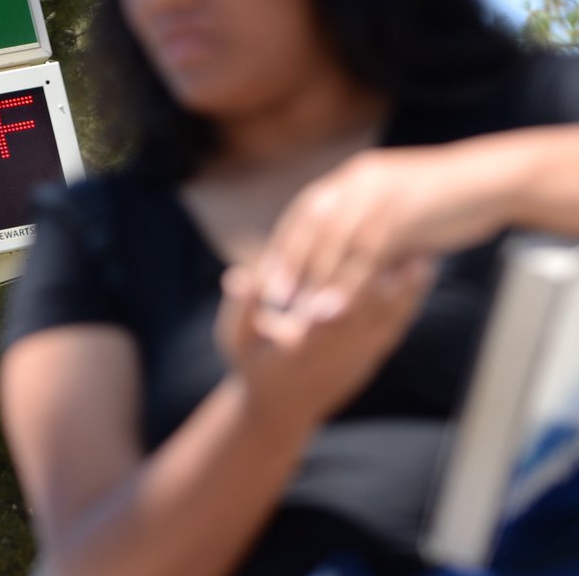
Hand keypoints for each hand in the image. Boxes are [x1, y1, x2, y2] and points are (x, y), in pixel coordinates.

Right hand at [216, 257, 434, 429]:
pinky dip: (410, 303)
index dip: (352, 288)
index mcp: (304, 348)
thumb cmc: (254, 366)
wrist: (278, 411)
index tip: (367, 258)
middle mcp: (337, 355)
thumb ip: (243, 306)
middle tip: (406, 249)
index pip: (332, 316)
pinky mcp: (370, 359)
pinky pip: (395, 328)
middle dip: (389, 282)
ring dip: (409, 292)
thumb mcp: (236, 338)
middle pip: (370, 316)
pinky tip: (421, 275)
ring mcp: (357, 360)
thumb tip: (239, 275)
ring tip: (425, 258)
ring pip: (390, 323)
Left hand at [256, 145, 504, 311]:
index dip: (285, 246)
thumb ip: (369, 232)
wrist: (492, 178)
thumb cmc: (446, 198)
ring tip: (303, 315)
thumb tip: (342, 262)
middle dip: (290, 264)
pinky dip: (349, 285)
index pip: (305, 214)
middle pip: (310, 226)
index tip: (268, 278)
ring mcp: (378, 193)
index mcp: (352, 178)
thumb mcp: (397, 211)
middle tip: (273, 300)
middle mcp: (357, 181)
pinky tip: (339, 310)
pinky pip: (366, 255)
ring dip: (317, 282)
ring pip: (336, 243)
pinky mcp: (401, 211)